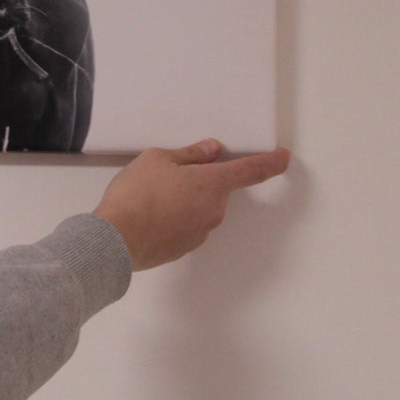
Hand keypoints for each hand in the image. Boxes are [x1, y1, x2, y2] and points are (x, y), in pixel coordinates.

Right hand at [95, 139, 291, 270]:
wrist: (115, 239)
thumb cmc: (137, 193)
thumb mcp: (157, 159)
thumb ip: (189, 154)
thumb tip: (212, 150)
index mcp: (212, 183)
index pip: (251, 171)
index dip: (270, 162)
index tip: (283, 157)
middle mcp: (214, 210)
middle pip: (215, 191)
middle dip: (197, 182)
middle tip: (166, 176)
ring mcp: (200, 233)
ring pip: (198, 209)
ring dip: (183, 202)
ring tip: (150, 198)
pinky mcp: (184, 249)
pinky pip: (185, 227)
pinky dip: (173, 220)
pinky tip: (148, 217)